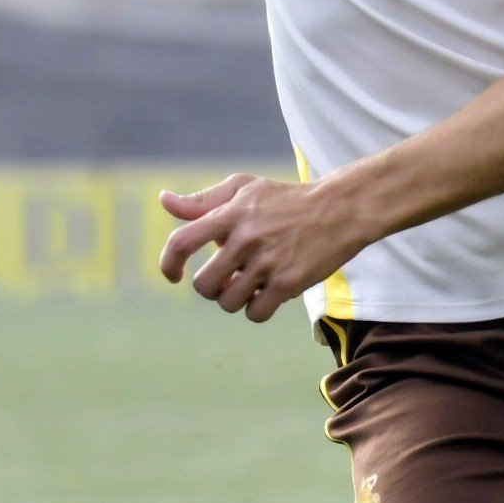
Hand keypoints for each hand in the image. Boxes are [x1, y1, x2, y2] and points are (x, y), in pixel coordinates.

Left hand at [159, 173, 364, 321]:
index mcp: (230, 214)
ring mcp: (267, 262)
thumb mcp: (244, 189)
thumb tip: (164, 201)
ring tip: (250, 285)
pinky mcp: (288, 282)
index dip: (169, 263)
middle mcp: (246, 238)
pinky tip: (267, 295)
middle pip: (204, 284)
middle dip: (211, 288)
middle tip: (227, 279)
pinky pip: (256, 313)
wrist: (339, 210)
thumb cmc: (286, 199)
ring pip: (228, 302)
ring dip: (234, 299)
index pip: (183, 242)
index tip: (173, 275)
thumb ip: (203, 199)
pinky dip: (257, 309)